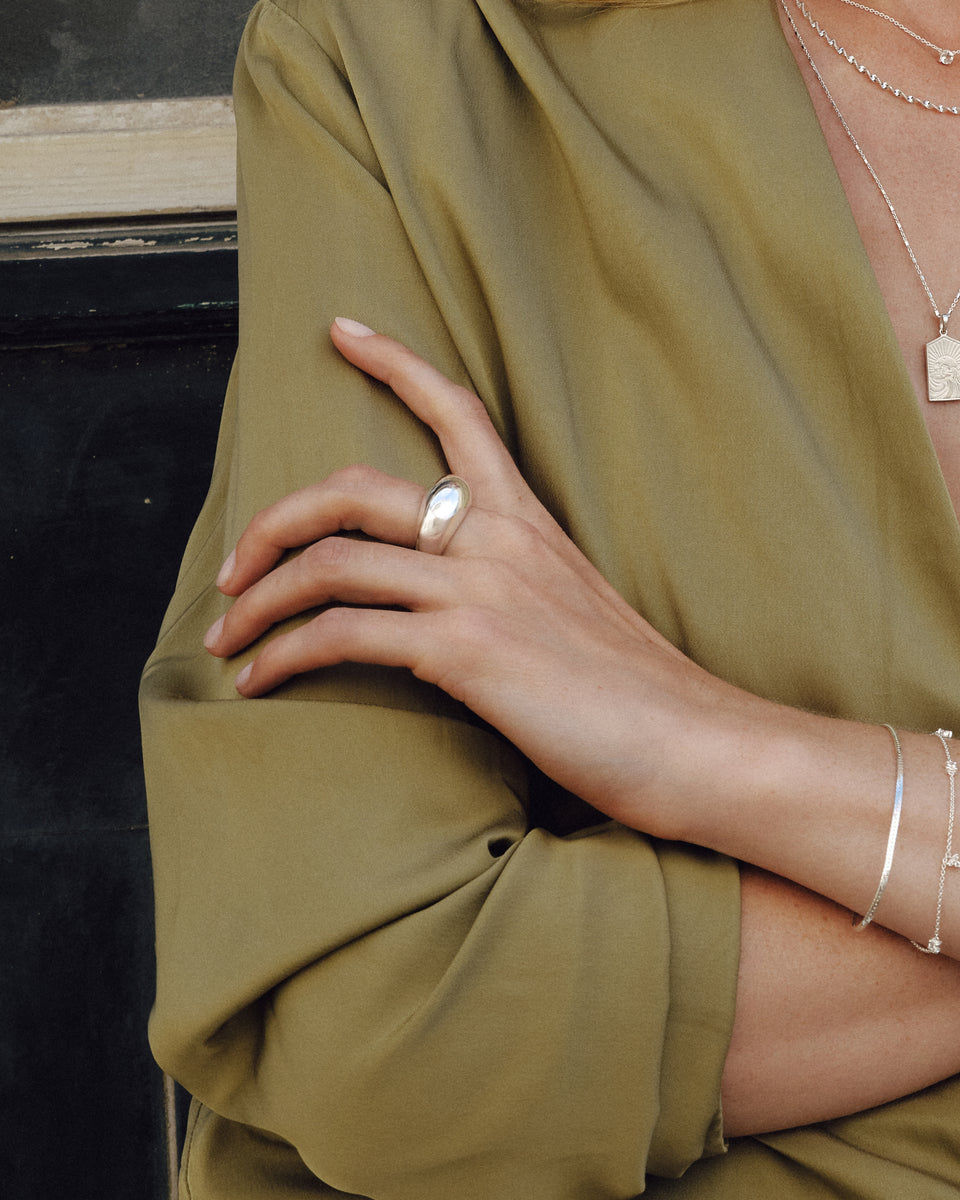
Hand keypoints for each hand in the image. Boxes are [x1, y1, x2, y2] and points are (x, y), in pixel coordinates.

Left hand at [203, 319, 766, 833]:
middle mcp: (496, 537)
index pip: (458, 410)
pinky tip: (259, 681)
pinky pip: (341, 632)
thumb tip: (451, 606)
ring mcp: (478, 588)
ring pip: (330, 559)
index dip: (393, 360)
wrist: (698, 741)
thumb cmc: (640, 691)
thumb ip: (512, 586)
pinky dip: (284, 654)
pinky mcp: (465, 649)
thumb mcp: (574, 610)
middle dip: (272, 519)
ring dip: (258, 597)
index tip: (342, 331)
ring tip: (225, 637)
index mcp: (526, 519)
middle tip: (231, 565)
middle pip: (352, 486)